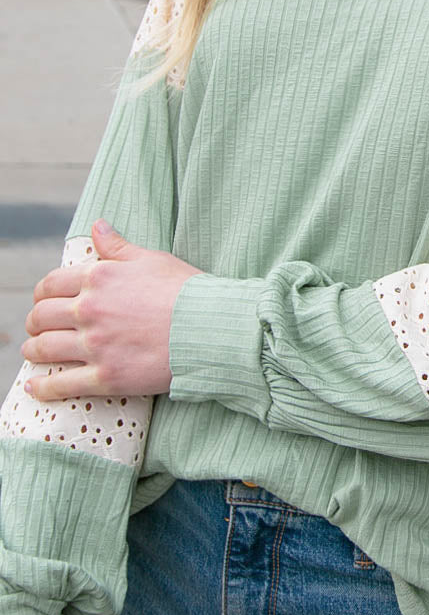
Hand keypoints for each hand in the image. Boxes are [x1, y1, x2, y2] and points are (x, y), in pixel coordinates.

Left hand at [22, 221, 201, 401]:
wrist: (209, 327)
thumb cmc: (185, 290)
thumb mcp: (151, 259)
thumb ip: (118, 246)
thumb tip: (97, 226)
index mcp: (98, 278)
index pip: (51, 284)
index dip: (42, 293)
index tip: (43, 300)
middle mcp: (89, 311)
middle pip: (41, 316)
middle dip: (34, 322)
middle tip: (37, 327)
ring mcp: (95, 345)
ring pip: (45, 349)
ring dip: (33, 350)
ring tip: (33, 352)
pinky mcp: (106, 376)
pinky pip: (62, 385)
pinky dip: (43, 387)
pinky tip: (34, 387)